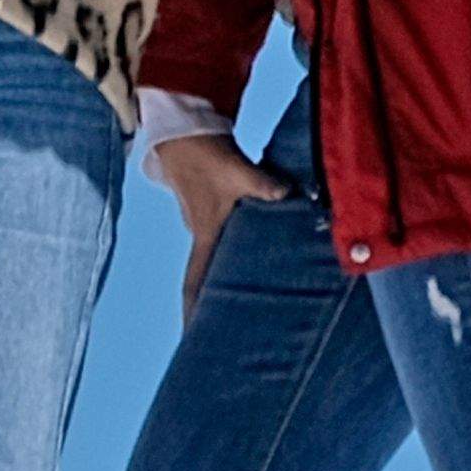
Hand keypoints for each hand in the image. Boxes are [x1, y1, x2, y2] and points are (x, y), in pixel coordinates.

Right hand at [157, 132, 287, 313]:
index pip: (194, 282)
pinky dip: (236, 248)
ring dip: (227, 273)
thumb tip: (288, 194)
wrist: (182, 133)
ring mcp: (203, 222)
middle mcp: (201, 234)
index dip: (193, 312)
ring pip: (217, 256)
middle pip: (205, 277)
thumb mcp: (238, 171)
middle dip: (214, 303)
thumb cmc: (206, 155)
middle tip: (230, 328)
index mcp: (204, 234)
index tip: (192, 338)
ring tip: (248, 290)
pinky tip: (256, 247)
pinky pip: (224, 237)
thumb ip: (264, 185)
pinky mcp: (210, 208)